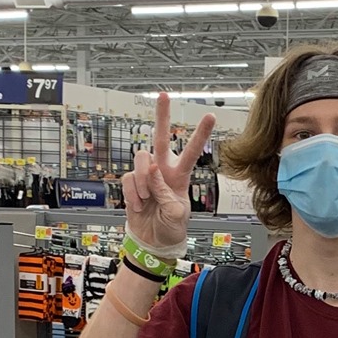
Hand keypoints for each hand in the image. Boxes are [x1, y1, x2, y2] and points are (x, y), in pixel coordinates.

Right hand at [122, 92, 215, 255]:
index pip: (191, 152)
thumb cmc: (170, 228)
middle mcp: (163, 171)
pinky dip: (132, 194)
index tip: (210, 116)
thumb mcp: (176, 214)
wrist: (153, 242)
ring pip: (140, 159)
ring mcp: (146, 176)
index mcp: (180, 177)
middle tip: (163, 95)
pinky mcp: (131, 183)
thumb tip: (152, 170)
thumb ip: (165, 191)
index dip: (200, 135)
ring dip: (141, 182)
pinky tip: (138, 205)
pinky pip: (127, 179)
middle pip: (162, 138)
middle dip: (162, 116)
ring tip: (146, 200)